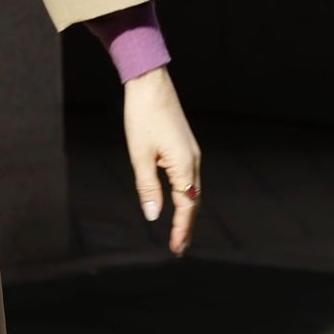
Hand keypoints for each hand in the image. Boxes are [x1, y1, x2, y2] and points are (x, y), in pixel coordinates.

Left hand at [123, 66, 201, 256]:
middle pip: (193, 201)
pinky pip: (189, 178)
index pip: (186, 206)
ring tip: (178, 232)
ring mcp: (191, 153)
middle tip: (178, 248)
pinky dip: (185, 196)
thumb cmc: (142, 117)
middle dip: (186, 226)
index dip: (181, 229)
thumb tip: (153, 215)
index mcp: (184, 165)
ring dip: (186, 212)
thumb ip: (147, 187)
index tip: (176, 249)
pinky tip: (178, 203)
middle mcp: (193, 161)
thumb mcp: (139, 155)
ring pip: (192, 190)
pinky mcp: (185, 147)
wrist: (150, 84)